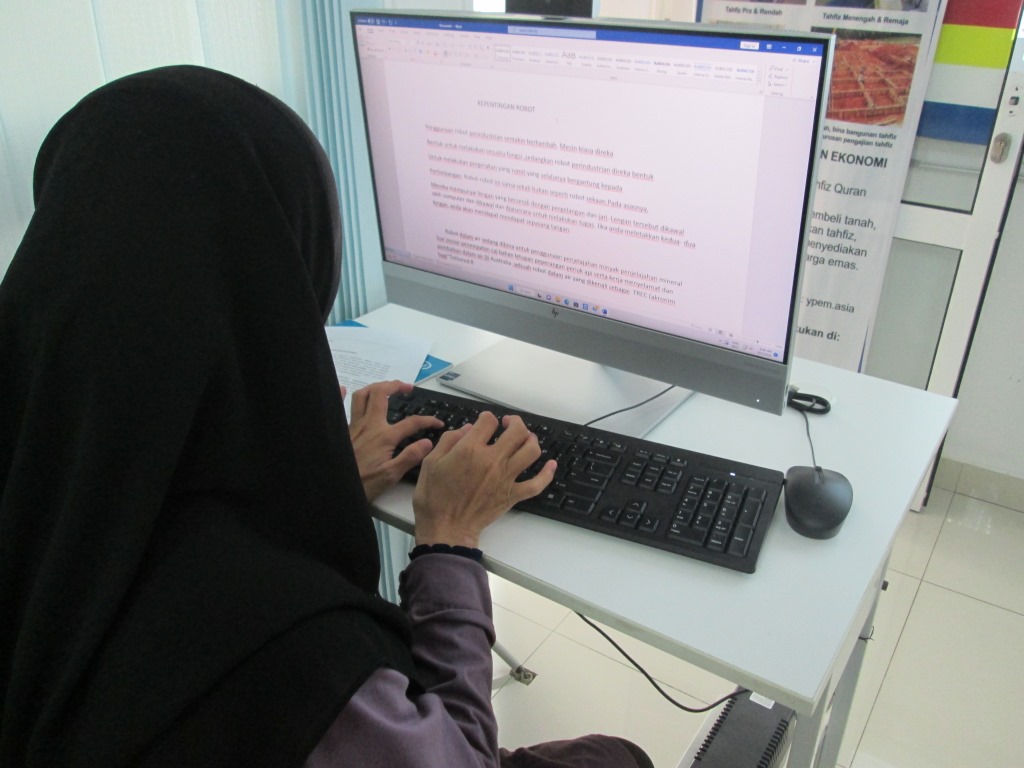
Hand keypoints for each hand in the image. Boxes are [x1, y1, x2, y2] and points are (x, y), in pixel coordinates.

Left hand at [345, 380, 442, 501]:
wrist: (338, 486)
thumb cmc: (365, 484)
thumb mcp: (391, 475)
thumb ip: (410, 456)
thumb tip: (428, 442)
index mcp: (384, 436)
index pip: (412, 422)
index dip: (428, 420)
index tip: (438, 423)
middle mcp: (369, 425)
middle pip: (381, 394)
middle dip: (396, 386)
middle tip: (408, 388)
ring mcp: (355, 425)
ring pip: (362, 396)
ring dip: (375, 387)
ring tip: (385, 388)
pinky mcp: (344, 430)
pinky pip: (342, 407)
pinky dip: (341, 395)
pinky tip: (342, 388)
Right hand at [412, 412, 556, 548]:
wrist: (446, 528)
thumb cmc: (434, 497)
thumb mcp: (431, 462)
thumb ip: (450, 441)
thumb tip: (467, 429)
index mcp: (470, 449)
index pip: (488, 421)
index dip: (486, 418)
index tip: (483, 423)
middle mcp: (493, 460)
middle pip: (516, 432)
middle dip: (514, 422)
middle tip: (508, 424)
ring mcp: (506, 478)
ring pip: (531, 451)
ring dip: (530, 440)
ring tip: (524, 439)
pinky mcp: (513, 495)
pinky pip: (537, 483)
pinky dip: (547, 473)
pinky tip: (550, 464)